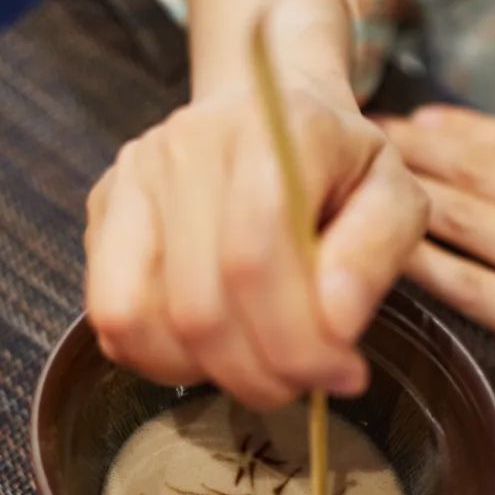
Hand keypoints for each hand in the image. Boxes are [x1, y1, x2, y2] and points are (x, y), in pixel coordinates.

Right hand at [84, 83, 426, 409]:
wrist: (269, 112)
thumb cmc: (337, 165)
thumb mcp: (393, 196)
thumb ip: (374, 256)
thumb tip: (336, 326)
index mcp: (269, 131)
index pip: (255, 257)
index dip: (296, 340)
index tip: (341, 374)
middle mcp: (186, 145)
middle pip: (197, 304)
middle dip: (255, 372)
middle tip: (298, 383)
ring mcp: (132, 177)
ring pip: (140, 318)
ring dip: (202, 371)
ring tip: (252, 365)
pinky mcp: (101, 208)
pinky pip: (109, 315)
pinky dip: (157, 357)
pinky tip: (206, 349)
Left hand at [378, 105, 494, 454]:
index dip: (467, 130)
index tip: (426, 119)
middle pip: (483, 173)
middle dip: (424, 150)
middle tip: (377, 134)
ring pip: (468, 219)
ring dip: (413, 192)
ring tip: (371, 178)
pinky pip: (471, 288)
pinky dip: (426, 267)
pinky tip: (390, 252)